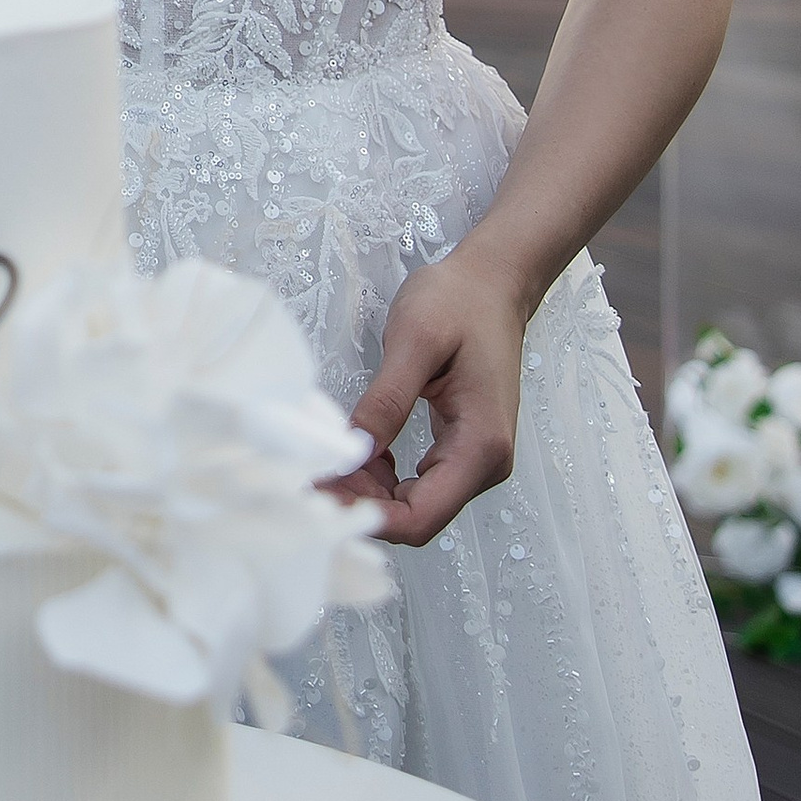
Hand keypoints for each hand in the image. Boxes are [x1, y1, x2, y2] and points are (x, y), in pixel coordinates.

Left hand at [332, 253, 528, 545]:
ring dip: (367, 491)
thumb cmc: (458, 302)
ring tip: (324, 462)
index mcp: (481, 445)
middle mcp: (485, 463)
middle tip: (307, 479)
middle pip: (417, 516)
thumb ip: (386, 400)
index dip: (366, 515)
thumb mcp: (414, 341)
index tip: (317, 497)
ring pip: (415, 502)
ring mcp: (476, 458)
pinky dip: (382, 476)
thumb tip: (353, 450)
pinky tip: (356, 450)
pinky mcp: (462, 447)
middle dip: (360, 504)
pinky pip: (419, 481)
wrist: (493, 283)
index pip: (422, 517)